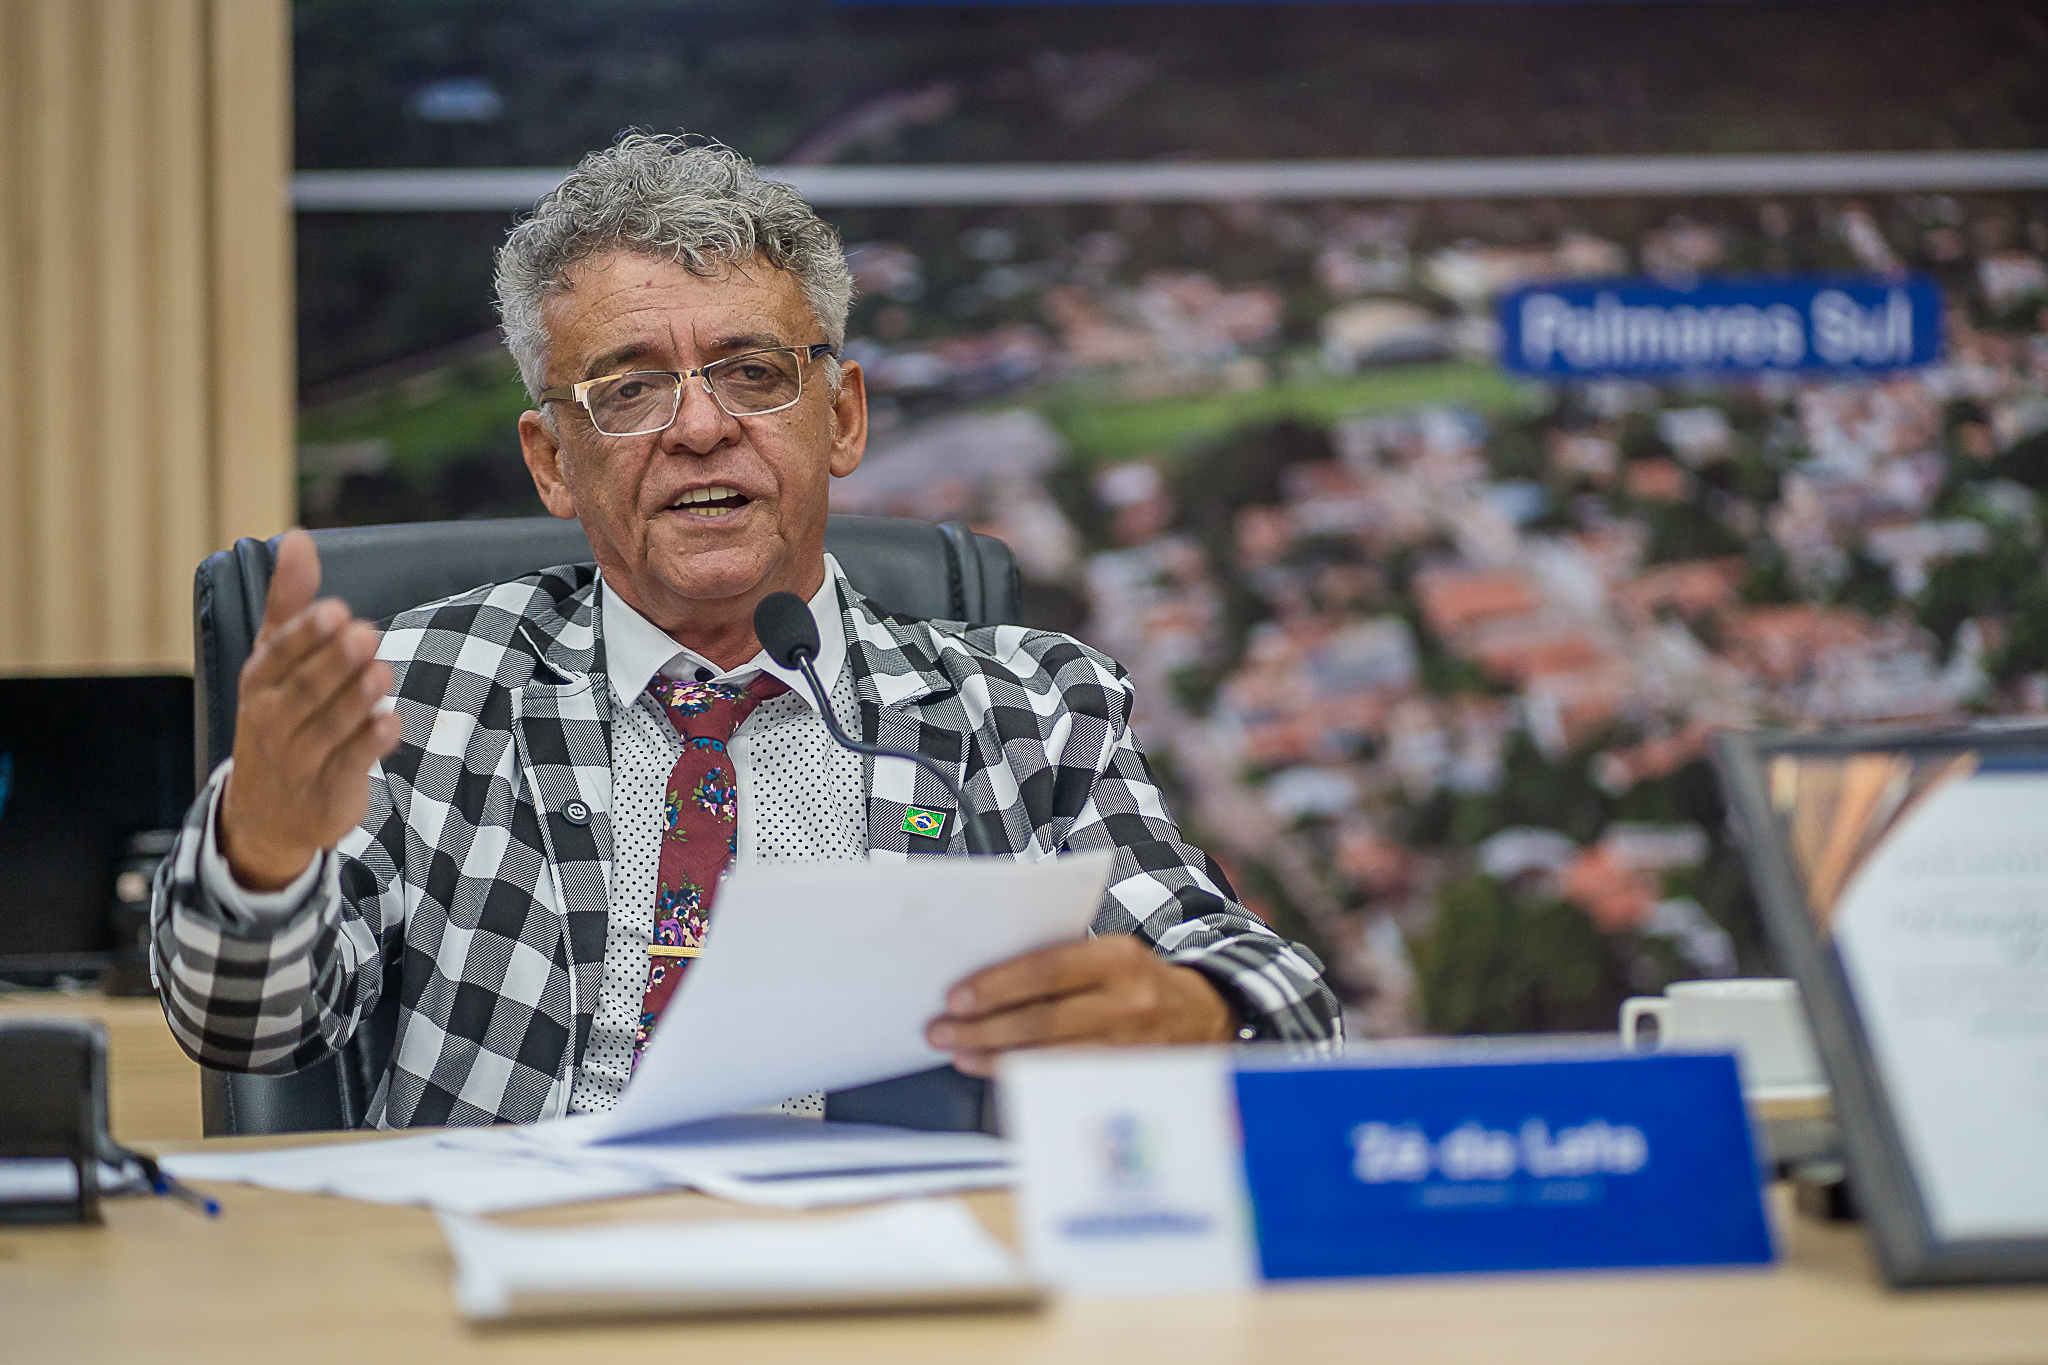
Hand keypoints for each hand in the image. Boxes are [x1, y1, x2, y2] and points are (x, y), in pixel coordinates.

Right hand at [218, 530, 402, 890]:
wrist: (266, 814)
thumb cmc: (276, 718)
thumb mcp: (274, 661)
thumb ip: (289, 602)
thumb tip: (298, 537)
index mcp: (257, 683)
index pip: (278, 655)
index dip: (306, 635)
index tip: (335, 611)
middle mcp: (270, 720)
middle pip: (306, 689)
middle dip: (336, 662)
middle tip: (366, 634)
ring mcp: (298, 759)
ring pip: (329, 726)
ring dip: (356, 699)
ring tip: (381, 672)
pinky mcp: (327, 790)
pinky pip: (350, 765)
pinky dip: (370, 744)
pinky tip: (390, 723)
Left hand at [926, 935, 1236, 1077]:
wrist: (1204, 1016)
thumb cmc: (1137, 980)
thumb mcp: (1109, 954)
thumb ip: (1060, 962)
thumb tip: (985, 980)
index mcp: (1120, 958)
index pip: (1046, 970)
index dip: (997, 985)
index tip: (956, 997)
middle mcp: (1130, 1002)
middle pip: (1043, 1020)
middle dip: (984, 1028)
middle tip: (942, 1030)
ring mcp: (1131, 1047)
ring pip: (1050, 1057)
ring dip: (996, 1057)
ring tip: (960, 1053)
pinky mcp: (1127, 1080)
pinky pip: (1065, 1082)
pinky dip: (1025, 1078)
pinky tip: (997, 1073)